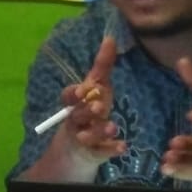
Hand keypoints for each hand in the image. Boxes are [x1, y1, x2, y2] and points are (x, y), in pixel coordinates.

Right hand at [57, 36, 124, 164]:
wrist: (78, 149)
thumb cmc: (90, 112)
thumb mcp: (97, 88)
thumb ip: (103, 66)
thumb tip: (111, 37)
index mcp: (74, 103)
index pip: (68, 97)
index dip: (73, 95)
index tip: (82, 91)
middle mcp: (75, 120)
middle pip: (78, 115)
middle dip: (87, 110)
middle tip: (98, 107)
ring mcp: (82, 138)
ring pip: (88, 135)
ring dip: (100, 130)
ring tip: (113, 127)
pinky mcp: (92, 154)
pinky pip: (101, 153)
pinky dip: (111, 150)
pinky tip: (123, 147)